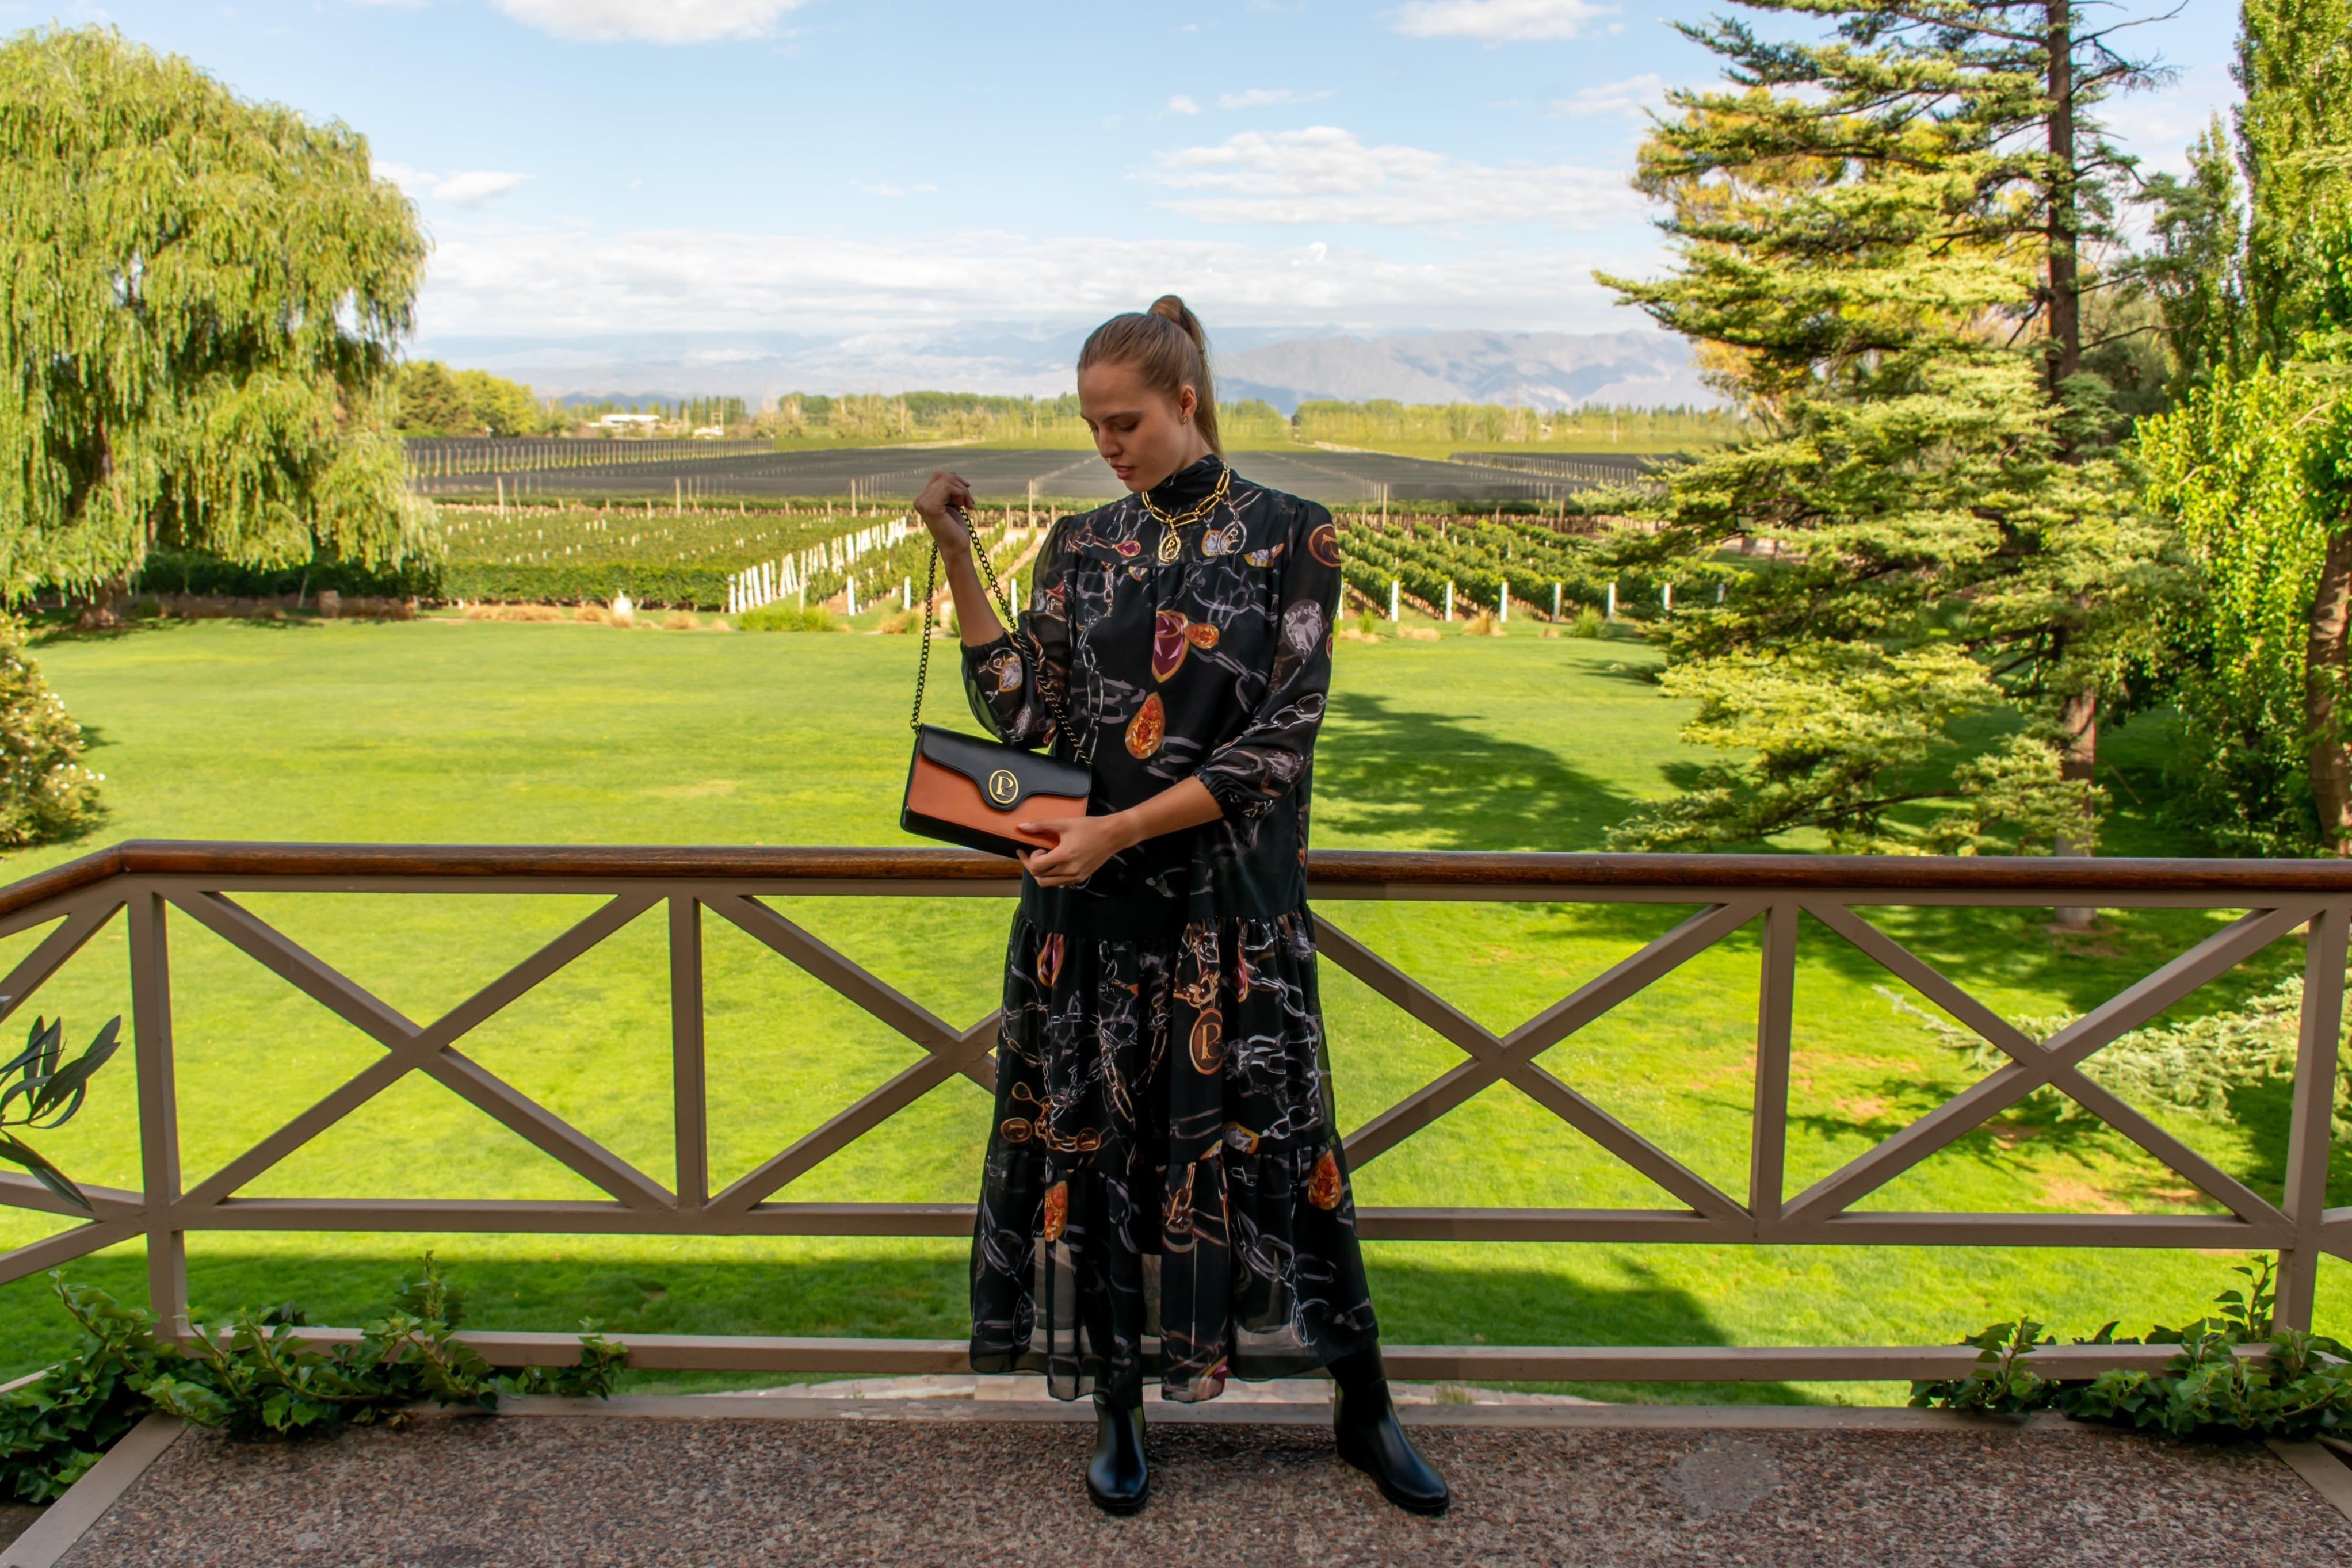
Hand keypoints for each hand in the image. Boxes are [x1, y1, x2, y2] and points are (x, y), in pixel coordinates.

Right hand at [914, 470, 976, 554]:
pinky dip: (961, 494)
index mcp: (922, 499)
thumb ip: (949, 490)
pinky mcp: (930, 506)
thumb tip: (953, 475)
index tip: (966, 495)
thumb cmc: (956, 530)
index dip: (956, 481)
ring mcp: (923, 503)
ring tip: (968, 506)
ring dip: (963, 491)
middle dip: (961, 486)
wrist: (956, 549)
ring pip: (947, 480)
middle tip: (970, 503)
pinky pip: (948, 487)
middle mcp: (919, 500)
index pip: (939, 476)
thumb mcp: (952, 505)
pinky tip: (964, 507)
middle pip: (943, 475)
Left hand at [1017, 813, 1136, 887]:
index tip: (1028, 848)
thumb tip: (1021, 827)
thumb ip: (1041, 825)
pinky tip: (1055, 863)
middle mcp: (1069, 871)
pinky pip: (1059, 883)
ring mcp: (1075, 877)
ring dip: (1041, 873)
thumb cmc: (1089, 827)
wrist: (1113, 835)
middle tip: (1034, 853)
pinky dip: (1052, 876)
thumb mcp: (1064, 823)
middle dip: (1032, 866)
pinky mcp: (1081, 878)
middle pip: (1039, 877)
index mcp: (1064, 857)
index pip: (1036, 867)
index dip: (1027, 859)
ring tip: (1044, 859)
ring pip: (1048, 883)